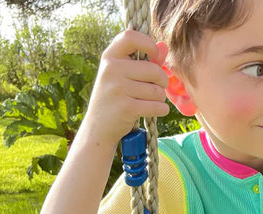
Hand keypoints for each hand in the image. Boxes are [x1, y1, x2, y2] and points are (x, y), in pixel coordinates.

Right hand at [82, 30, 169, 147]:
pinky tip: (155, 110)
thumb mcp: (123, 75)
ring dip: (160, 98)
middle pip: (154, 70)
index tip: (154, 56)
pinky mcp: (127, 107)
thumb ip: (144, 61)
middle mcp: (112, 69)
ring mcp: (118, 88)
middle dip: (162, 82)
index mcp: (110, 57)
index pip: (131, 36)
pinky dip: (161, 110)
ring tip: (150, 101)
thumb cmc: (115, 98)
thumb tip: (164, 46)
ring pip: (157, 90)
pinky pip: (157, 106)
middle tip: (157, 88)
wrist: (98, 127)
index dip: (149, 44)